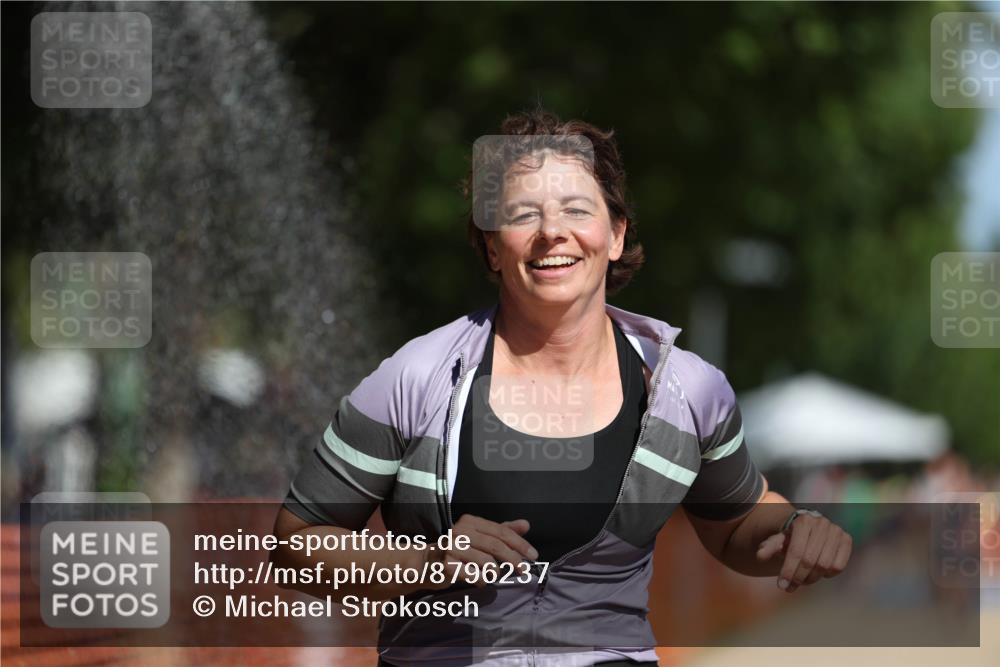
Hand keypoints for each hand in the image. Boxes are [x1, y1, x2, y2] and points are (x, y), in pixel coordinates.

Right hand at [422, 514, 537, 588]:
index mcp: (471, 521)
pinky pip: (473, 575)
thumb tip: (525, 524)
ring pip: (486, 562)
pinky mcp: (446, 564)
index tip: (533, 555)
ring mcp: (452, 547)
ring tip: (492, 575)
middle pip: (496, 546)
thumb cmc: (457, 550)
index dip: (519, 544)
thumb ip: (502, 531)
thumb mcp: (480, 537)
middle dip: (514, 559)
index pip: (501, 531)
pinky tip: (479, 581)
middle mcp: (460, 530)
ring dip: (495, 572)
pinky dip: (481, 580)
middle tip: (524, 570)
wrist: (425, 563)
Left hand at [756, 511, 851, 591]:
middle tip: (789, 588)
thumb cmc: (790, 536)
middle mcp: (821, 523)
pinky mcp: (847, 539)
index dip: (788, 571)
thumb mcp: (777, 540)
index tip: (781, 585)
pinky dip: (827, 575)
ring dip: (811, 579)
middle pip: (810, 560)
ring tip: (801, 582)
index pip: (796, 551)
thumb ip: (769, 546)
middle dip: (798, 577)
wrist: (809, 528)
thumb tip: (760, 556)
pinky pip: (839, 566)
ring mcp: (836, 530)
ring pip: (825, 565)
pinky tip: (817, 574)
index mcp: (803, 521)